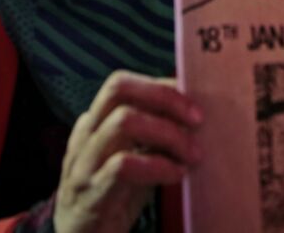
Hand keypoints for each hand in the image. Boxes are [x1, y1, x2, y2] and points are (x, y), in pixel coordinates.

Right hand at [54, 72, 201, 232]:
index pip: (121, 84)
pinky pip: (124, 165)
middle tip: (198, 120)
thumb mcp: (132, 160)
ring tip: (193, 154)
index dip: (160, 86)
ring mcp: (85, 163)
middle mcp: (86, 136)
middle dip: (164, 98)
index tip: (192, 101)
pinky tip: (177, 175)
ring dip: (168, 133)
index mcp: (94, 124)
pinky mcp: (91, 193)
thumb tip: (191, 116)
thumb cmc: (111, 198)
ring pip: (123, 122)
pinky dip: (157, 165)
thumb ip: (151, 137)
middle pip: (118, 90)